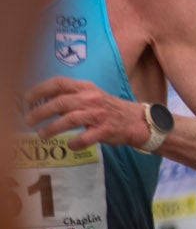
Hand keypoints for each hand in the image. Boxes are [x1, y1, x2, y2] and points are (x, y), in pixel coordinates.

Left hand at [25, 78, 148, 147]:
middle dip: (40, 112)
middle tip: (28, 121)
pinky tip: (70, 145)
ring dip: (52, 128)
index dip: (39, 90)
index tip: (27, 100)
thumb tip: (42, 101)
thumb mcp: (91, 95)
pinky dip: (75, 143)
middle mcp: (91, 98)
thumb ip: (71, 95)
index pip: (58, 83)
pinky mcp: (105, 130)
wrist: (136, 121)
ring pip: (70, 119)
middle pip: (60, 102)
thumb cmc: (108, 108)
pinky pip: (85, 138)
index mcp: (86, 87)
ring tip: (41, 135)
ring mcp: (99, 114)